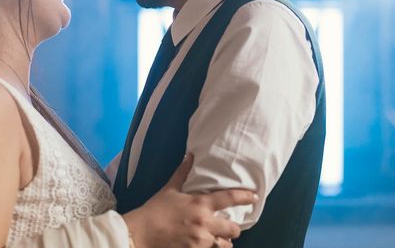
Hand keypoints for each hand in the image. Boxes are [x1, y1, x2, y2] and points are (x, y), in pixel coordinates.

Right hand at [122, 154, 255, 247]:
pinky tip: (209, 246)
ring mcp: (200, 241)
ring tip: (220, 239)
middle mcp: (204, 223)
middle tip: (231, 226)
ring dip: (224, 242)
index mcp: (200, 205)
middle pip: (233, 229)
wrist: (140, 233)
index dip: (246, 197)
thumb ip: (183, 173)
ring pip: (225, 245)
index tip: (255, 197)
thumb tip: (190, 156)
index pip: (230, 199)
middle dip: (234, 229)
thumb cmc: (154, 210)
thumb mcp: (170, 189)